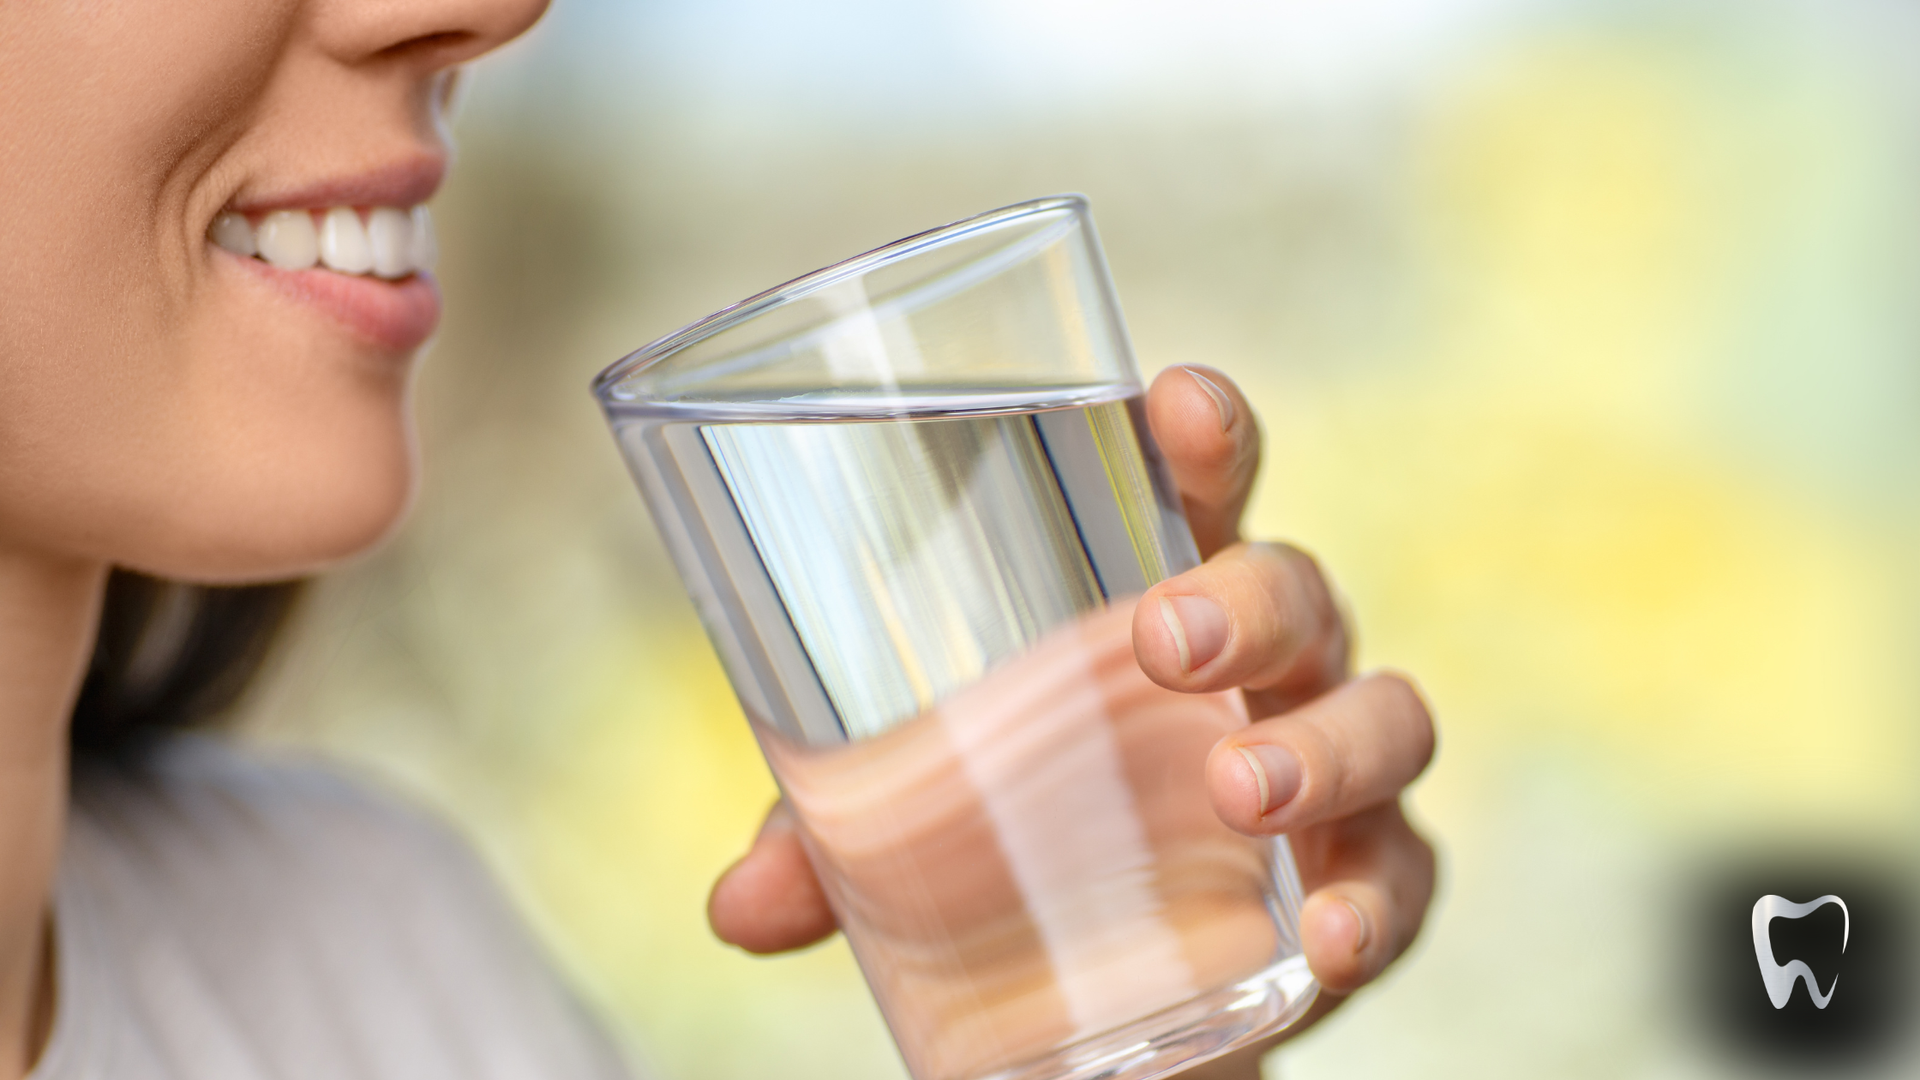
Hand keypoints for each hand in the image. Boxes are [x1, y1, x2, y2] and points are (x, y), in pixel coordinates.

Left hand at [707, 366, 1436, 1074]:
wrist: (1123, 979)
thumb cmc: (1024, 833)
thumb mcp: (919, 820)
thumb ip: (834, 841)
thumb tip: (736, 906)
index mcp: (1159, 595)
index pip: (1196, 486)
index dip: (1202, 431)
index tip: (1173, 400)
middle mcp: (1263, 664)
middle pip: (1294, 584)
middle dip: (1246, 595)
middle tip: (1164, 638)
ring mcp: (1327, 766)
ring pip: (1384, 712)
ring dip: (1321, 743)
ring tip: (1239, 788)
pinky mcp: (1365, 879)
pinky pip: (1406, 874)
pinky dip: (1375, 903)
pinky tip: (1326, 944)